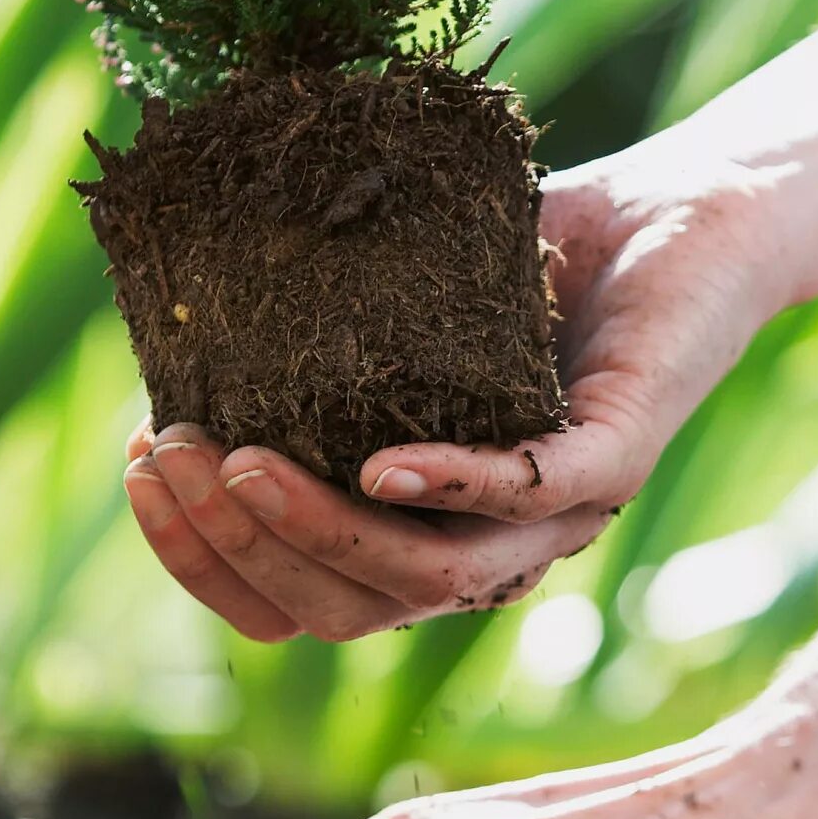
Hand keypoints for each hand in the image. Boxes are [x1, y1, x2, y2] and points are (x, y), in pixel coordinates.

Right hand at [125, 152, 808, 641]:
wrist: (678, 208)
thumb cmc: (525, 259)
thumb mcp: (388, 305)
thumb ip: (300, 344)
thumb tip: (159, 327)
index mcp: (423, 533)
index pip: (300, 601)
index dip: (207, 562)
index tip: (138, 472)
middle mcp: (489, 546)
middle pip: (350, 610)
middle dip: (241, 548)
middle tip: (171, 458)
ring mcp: (560, 513)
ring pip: (433, 581)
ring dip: (323, 535)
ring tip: (242, 466)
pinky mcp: (622, 452)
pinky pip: (532, 494)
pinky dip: (451, 486)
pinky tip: (379, 464)